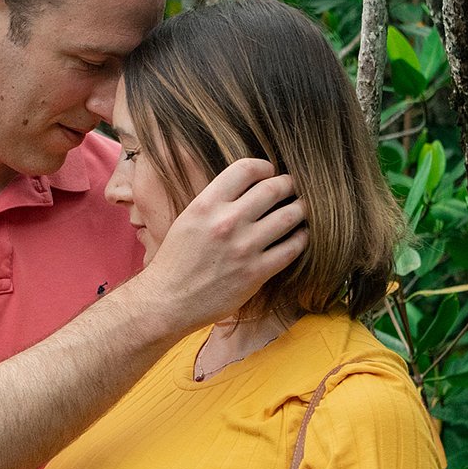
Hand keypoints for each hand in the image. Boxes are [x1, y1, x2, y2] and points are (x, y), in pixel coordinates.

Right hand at [136, 157, 308, 333]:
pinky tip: (299, 236)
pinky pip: (292, 248)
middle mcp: (226, 222)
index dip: (265, 167)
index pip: (246, 168)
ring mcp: (244, 248)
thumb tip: (249, 188)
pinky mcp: (256, 272)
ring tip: (300, 210)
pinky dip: (301, 238)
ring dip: (301, 209)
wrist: (167, 301)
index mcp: (206, 204)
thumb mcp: (189, 220)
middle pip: (274, 188)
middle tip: (292, 188)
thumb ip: (216, 202)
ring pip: (290, 215)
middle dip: (289, 184)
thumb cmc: (177, 260)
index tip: (269, 173)